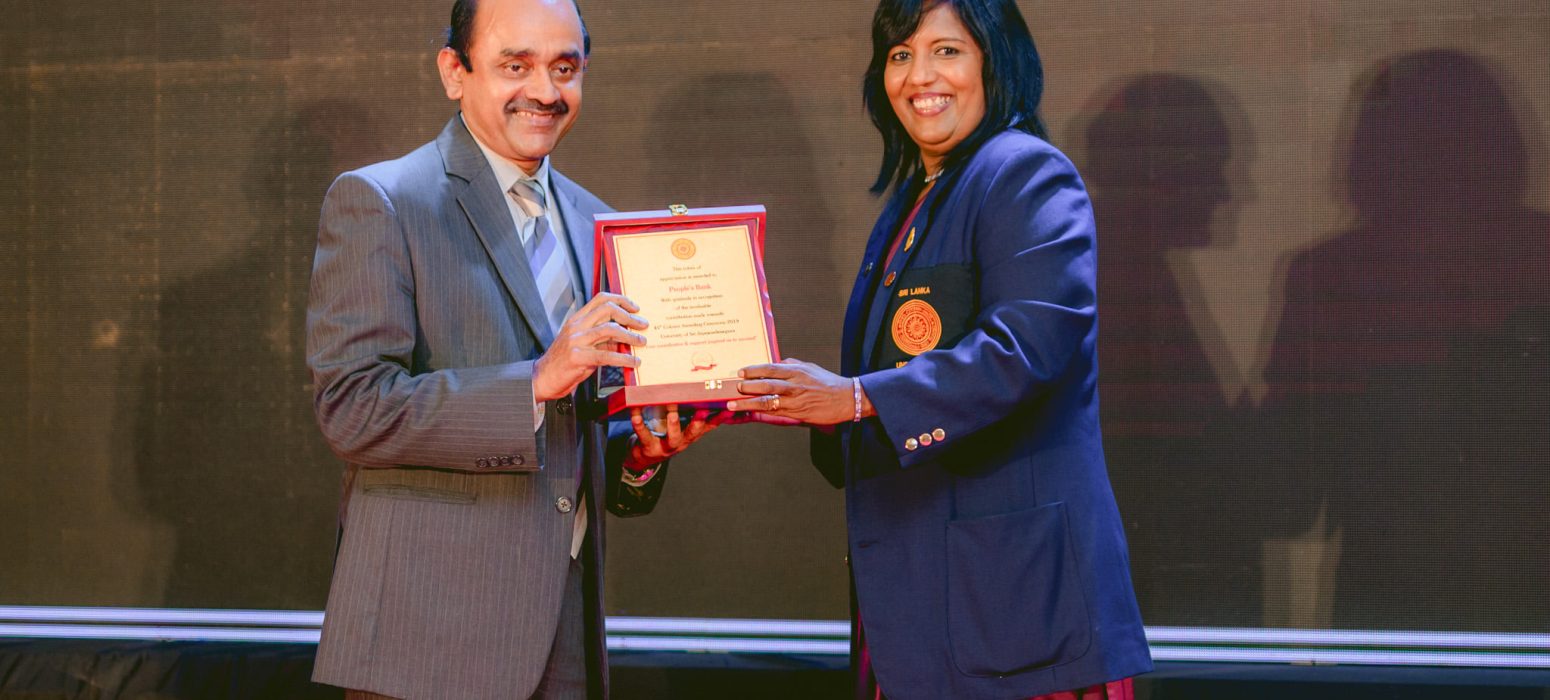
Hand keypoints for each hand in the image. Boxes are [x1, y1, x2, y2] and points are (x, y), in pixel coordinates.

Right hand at [533, 293, 647, 401]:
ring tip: (642, 342)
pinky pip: (606, 355)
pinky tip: (633, 362)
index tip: (635, 308)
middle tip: (643, 325)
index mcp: (577, 319)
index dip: (621, 299)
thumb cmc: (564, 363)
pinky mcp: (577, 357)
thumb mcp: (584, 345)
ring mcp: (575, 341)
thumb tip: (626, 337)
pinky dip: (624, 358)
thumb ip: (603, 338)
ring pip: (609, 329)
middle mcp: (576, 326)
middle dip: (629, 315)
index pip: (601, 299)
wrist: (542, 379)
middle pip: (607, 309)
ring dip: (630, 335)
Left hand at [623, 405, 729, 471]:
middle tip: (703, 410)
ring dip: (674, 424)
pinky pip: (644, 434)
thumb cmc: (664, 438)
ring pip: (673, 437)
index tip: (729, 409)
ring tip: (673, 411)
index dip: (719, 419)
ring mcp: (666, 447)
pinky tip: (635, 413)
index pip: (709, 427)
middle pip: (693, 433)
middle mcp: (681, 442)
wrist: (643, 460)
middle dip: (699, 422)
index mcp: (690, 436)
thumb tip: (703, 395)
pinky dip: (639, 424)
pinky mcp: (648, 447)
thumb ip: (692, 416)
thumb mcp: (681, 430)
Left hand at [728, 358, 871, 426]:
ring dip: (747, 403)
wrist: (847, 399)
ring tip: (733, 403)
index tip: (741, 372)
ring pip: (767, 401)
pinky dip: (759, 413)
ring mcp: (795, 400)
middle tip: (735, 387)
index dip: (754, 370)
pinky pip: (774, 413)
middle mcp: (795, 385)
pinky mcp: (797, 414)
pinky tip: (749, 414)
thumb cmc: (829, 383)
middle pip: (766, 384)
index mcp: (797, 371)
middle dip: (748, 386)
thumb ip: (792, 365)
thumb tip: (777, 363)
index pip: (771, 368)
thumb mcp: (810, 368)